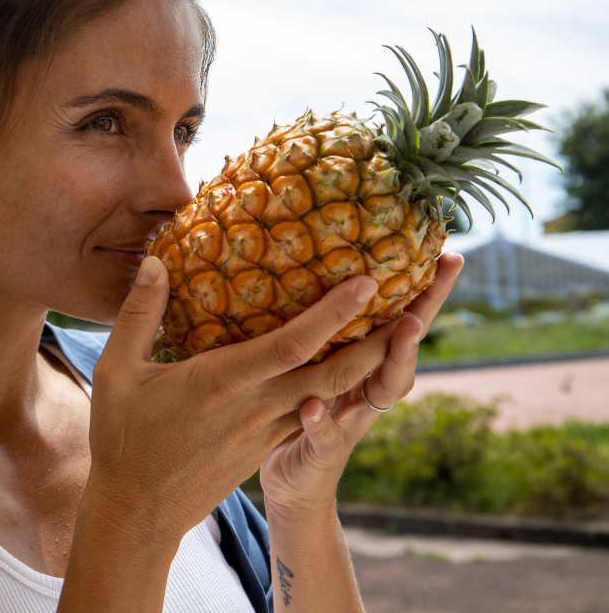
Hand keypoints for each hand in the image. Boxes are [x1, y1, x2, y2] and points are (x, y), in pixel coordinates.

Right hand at [80, 254, 419, 547]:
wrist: (138, 512)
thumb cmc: (122, 440)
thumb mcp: (116, 372)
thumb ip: (137, 314)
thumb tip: (153, 262)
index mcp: (226, 384)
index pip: (294, 344)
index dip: (335, 313)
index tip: (369, 281)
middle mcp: (259, 407)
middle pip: (336, 372)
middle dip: (383, 339)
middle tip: (420, 303)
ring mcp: (268, 430)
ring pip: (334, 394)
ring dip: (372, 363)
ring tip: (402, 327)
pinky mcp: (267, 445)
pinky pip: (315, 409)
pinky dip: (342, 386)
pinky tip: (350, 365)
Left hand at [258, 252, 464, 515]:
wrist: (293, 486)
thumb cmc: (297, 412)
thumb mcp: (310, 366)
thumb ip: (316, 329)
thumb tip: (307, 267)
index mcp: (363, 367)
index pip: (399, 322)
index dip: (425, 293)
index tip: (447, 254)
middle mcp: (367, 393)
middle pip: (402, 350)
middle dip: (421, 317)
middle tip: (434, 281)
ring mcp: (350, 423)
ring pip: (380, 390)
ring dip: (393, 358)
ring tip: (400, 328)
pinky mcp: (324, 453)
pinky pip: (326, 436)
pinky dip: (323, 421)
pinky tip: (313, 405)